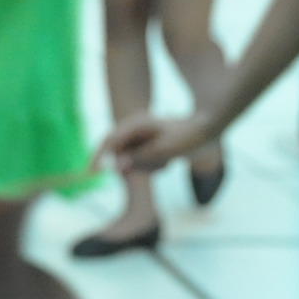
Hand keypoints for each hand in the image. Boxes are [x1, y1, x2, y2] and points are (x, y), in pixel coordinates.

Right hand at [105, 111, 219, 173]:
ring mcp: (139, 138)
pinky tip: (168, 162)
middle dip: (137, 166)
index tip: (92, 174)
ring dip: (147, 168)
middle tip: (162, 166)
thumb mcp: (165, 150)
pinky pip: (140, 163)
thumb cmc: (187, 137)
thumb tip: (116, 166)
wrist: (207, 132)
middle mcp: (133, 129)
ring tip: (168, 163)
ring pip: (131, 161)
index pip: (109, 142)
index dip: (99, 158)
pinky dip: (152, 167)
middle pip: (119, 154)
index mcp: (135, 124)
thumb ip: (139, 158)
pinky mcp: (145, 146)